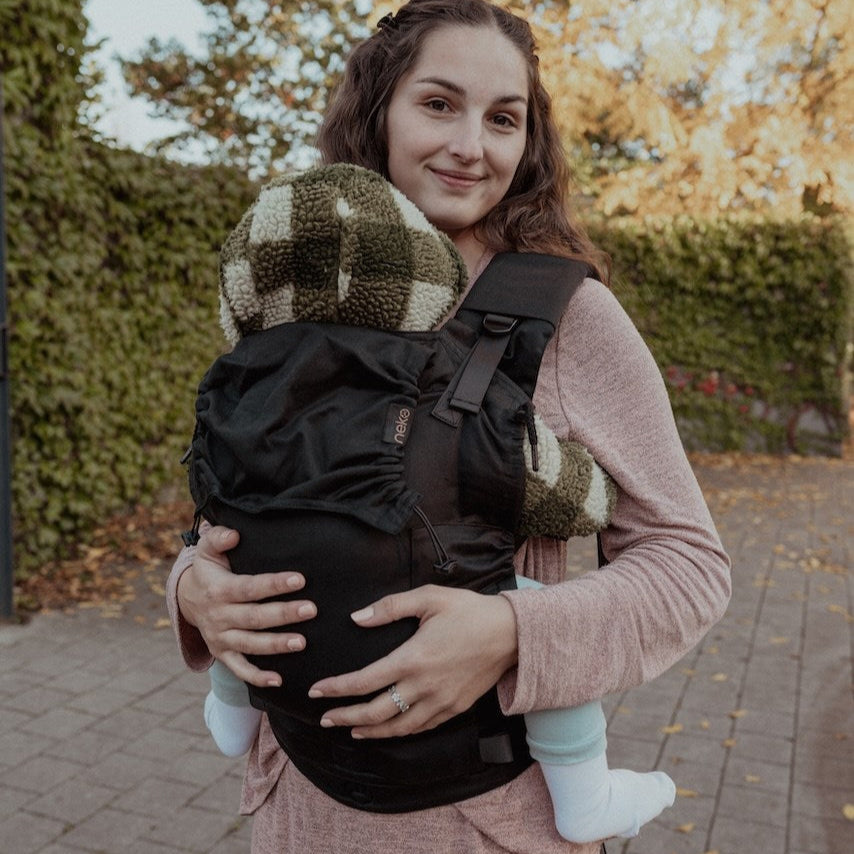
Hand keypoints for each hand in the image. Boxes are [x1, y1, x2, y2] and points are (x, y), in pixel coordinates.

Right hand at [176, 526, 316, 686]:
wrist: (187, 598)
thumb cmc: (209, 569)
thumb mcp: (207, 550)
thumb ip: (218, 538)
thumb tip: (234, 534)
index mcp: (219, 590)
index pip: (249, 588)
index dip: (274, 584)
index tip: (300, 579)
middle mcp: (219, 616)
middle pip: (255, 617)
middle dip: (284, 614)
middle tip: (312, 610)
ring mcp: (221, 638)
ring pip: (251, 644)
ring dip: (276, 645)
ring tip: (302, 643)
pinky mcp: (223, 654)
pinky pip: (240, 669)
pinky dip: (257, 677)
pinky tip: (280, 680)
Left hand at [308, 585, 517, 737]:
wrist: (511, 633)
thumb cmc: (468, 611)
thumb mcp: (429, 597)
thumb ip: (390, 607)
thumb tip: (357, 617)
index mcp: (413, 658)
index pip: (365, 681)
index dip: (337, 688)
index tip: (316, 691)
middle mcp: (424, 686)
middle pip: (375, 712)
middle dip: (345, 717)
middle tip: (325, 718)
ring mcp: (441, 701)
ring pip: (397, 727)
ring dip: (369, 731)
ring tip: (350, 730)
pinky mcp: (454, 708)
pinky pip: (421, 728)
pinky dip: (399, 732)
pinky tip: (388, 729)